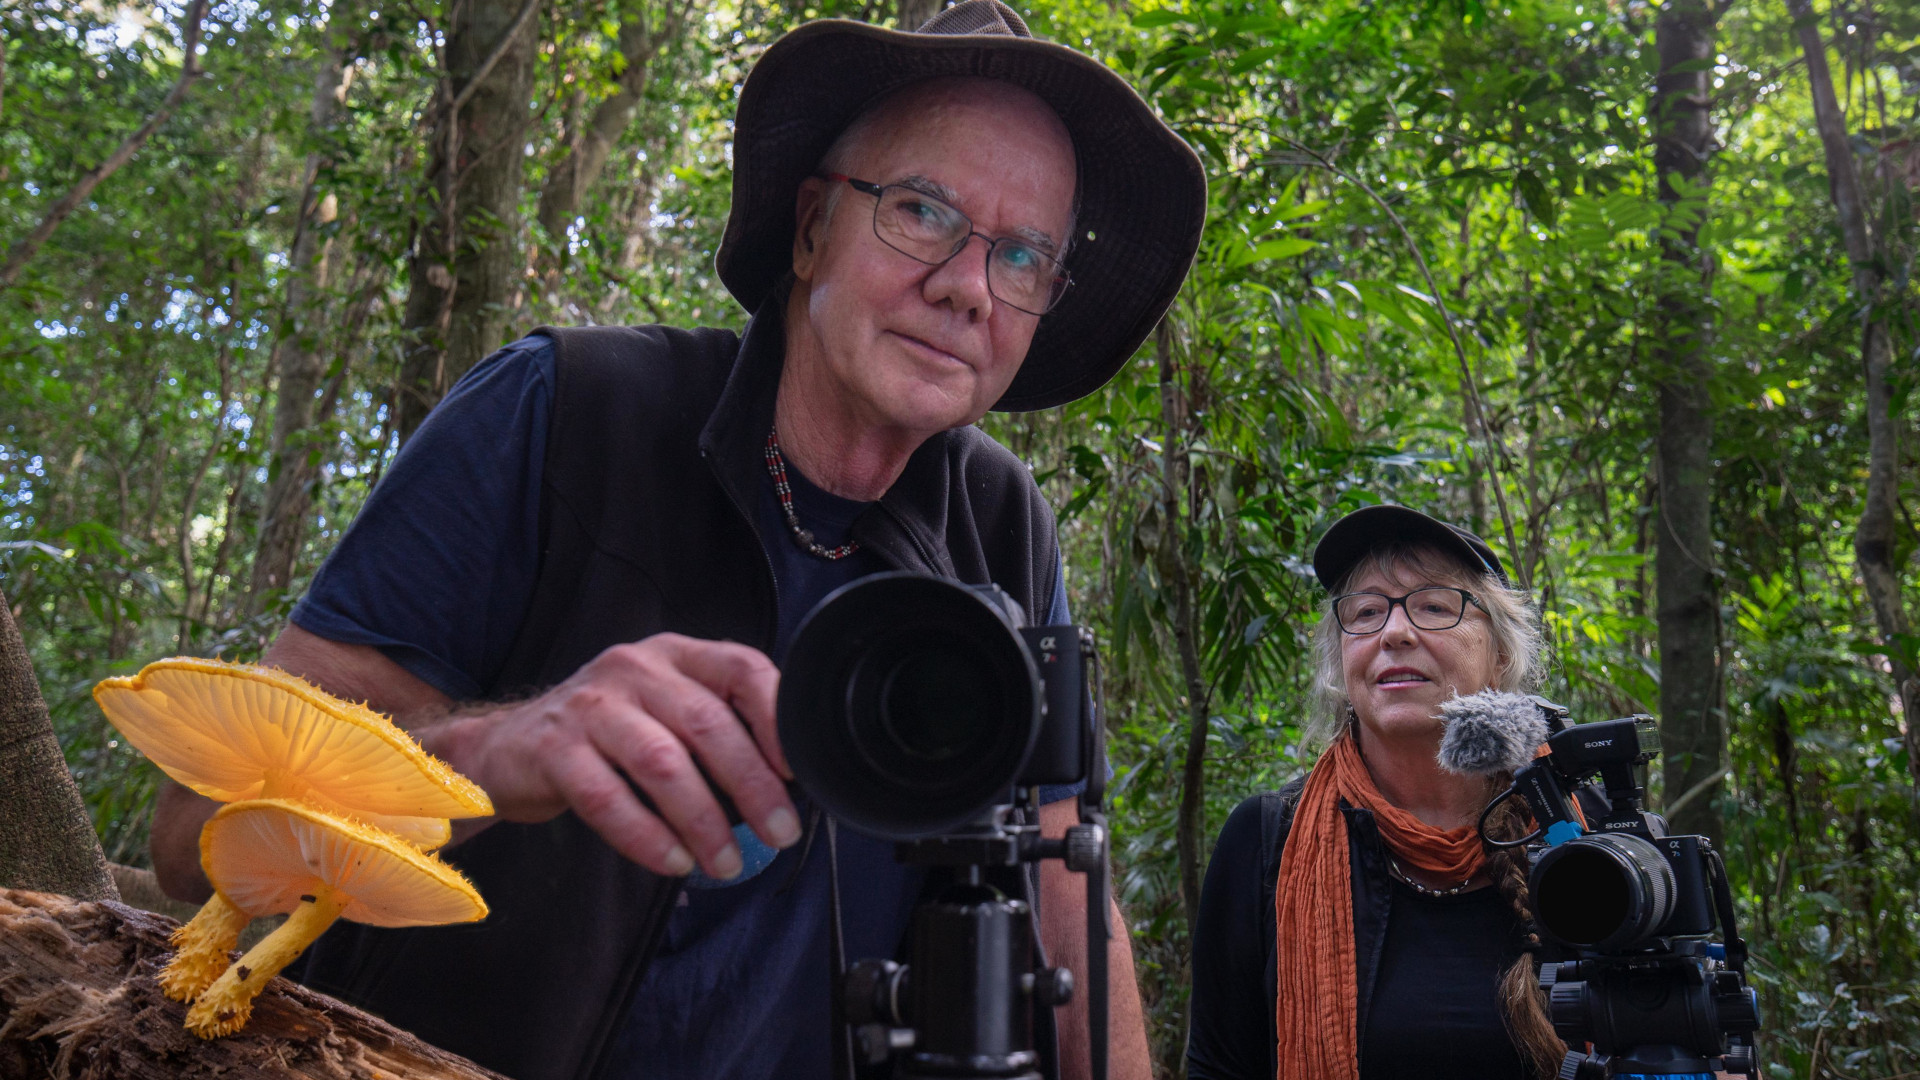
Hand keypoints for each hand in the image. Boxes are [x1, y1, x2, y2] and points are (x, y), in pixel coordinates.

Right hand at [427, 633, 799, 879]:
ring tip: (727, 862)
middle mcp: (635, 669)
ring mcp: (591, 705)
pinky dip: (647, 836)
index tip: (800, 771)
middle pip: (708, 724)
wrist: (504, 749)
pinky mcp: (553, 749)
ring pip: (662, 763)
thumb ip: (716, 729)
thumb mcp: (663, 711)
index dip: (778, 717)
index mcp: (674, 655)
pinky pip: (607, 799)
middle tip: (779, 833)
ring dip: (704, 821)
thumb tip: (786, 785)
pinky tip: (673, 862)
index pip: (742, 668)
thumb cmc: (605, 736)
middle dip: (752, 785)